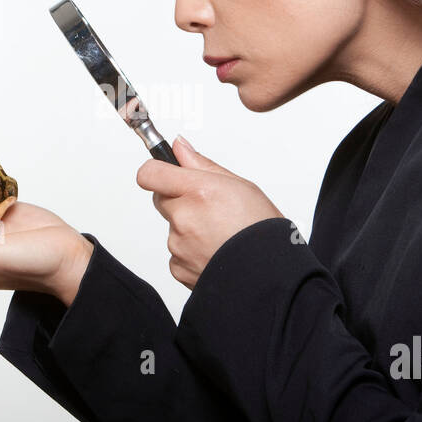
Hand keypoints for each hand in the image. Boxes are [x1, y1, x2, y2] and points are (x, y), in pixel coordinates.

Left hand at [137, 135, 283, 289]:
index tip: (164, 172)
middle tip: (208, 207)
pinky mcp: (178, 267)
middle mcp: (184, 218)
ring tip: (219, 234)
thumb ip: (202, 164)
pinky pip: (176, 253)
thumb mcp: (241, 186)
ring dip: (188, 228)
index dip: (156, 171)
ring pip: (172, 227)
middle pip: (161, 199)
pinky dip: (190, 252)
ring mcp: (178, 245)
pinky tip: (214, 251)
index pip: (150, 173)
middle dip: (178, 199)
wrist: (270, 274)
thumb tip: (180, 147)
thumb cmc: (262, 230)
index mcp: (198, 192)